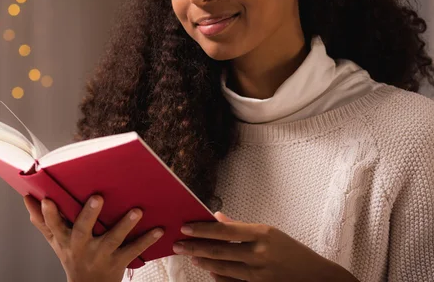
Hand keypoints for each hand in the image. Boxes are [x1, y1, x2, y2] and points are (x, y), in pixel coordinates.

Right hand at [24, 195, 163, 281]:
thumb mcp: (55, 241)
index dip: (49, 214)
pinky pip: (133, 250)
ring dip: (125, 225)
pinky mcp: (118, 262)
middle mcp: (82, 247)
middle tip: (97, 197)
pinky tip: (159, 229)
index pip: (54, 226)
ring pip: (113, 239)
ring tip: (137, 210)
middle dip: (89, 214)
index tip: (48, 199)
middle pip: (83, 230)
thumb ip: (42, 220)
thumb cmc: (72, 258)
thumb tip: (26, 198)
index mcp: (65, 240)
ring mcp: (101, 255)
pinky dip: (147, 240)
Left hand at [172, 212, 358, 281]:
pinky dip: (219, 276)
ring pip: (223, 268)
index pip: (225, 230)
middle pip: (220, 250)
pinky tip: (209, 270)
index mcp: (263, 234)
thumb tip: (217, 217)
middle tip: (177, 244)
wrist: (316, 278)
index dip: (203, 229)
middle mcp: (260, 253)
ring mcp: (259, 274)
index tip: (185, 227)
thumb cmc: (292, 251)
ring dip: (203, 261)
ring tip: (189, 255)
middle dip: (195, 247)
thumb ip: (241, 227)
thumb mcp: (270, 233)